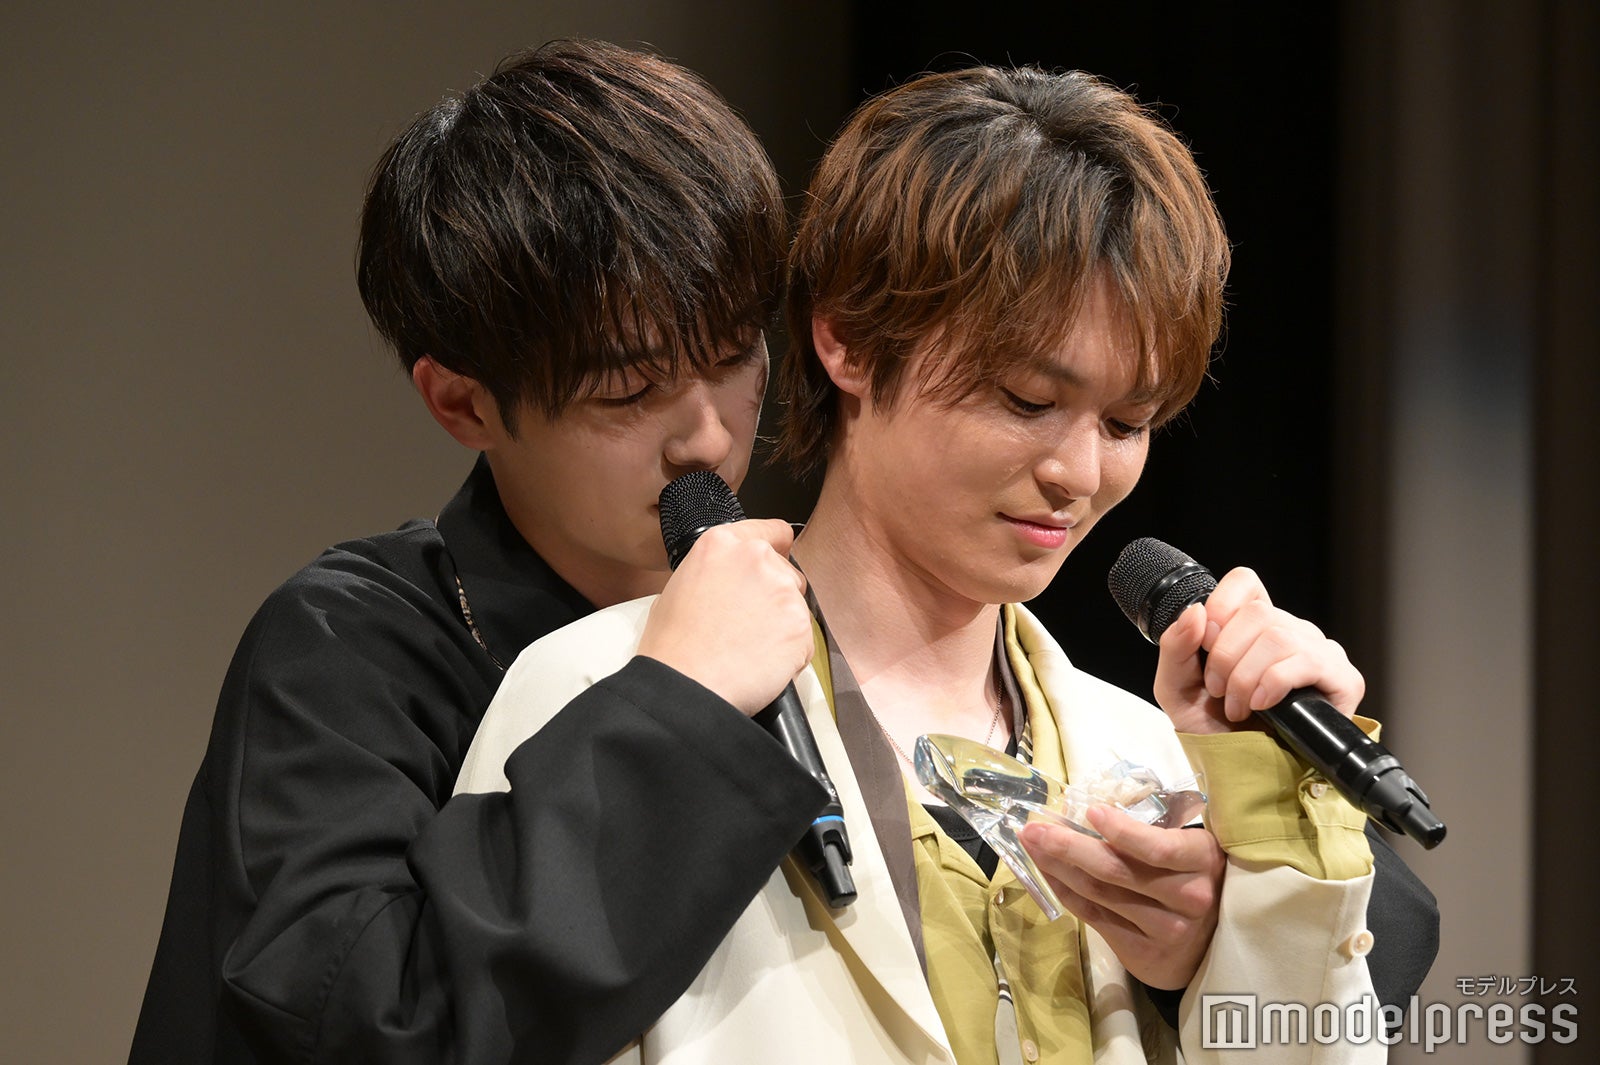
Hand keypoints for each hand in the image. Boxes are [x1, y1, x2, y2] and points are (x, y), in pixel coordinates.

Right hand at [636, 519, 811, 714]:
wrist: (686, 688)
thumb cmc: (673, 647)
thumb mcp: (678, 588)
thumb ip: (713, 572)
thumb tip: (725, 581)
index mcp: (723, 543)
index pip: (772, 531)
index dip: (775, 551)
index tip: (775, 563)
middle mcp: (757, 558)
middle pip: (787, 572)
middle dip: (775, 596)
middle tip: (748, 624)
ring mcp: (782, 591)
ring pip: (797, 606)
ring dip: (782, 626)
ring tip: (749, 649)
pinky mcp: (800, 625)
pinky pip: (803, 640)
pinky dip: (790, 654)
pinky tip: (760, 665)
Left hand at [1021, 807, 1224, 989]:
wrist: (1212, 944)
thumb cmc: (1192, 876)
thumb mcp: (1188, 847)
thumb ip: (1151, 829)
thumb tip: (1082, 806)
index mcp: (1201, 861)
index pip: (1159, 848)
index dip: (1122, 831)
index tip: (1090, 810)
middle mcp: (1188, 898)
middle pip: (1116, 871)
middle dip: (1068, 846)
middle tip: (1035, 827)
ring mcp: (1165, 930)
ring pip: (1098, 894)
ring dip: (1057, 866)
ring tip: (1032, 843)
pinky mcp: (1142, 953)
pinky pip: (1093, 917)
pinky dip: (1064, 891)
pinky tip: (1047, 871)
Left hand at [1153, 567, 1364, 734]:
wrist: (1243, 771)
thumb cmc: (1215, 727)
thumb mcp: (1177, 687)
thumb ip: (1175, 647)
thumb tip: (1195, 612)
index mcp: (1252, 626)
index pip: (1244, 583)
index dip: (1221, 606)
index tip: (1205, 644)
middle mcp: (1289, 631)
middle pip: (1257, 613)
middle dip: (1226, 657)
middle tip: (1219, 691)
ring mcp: (1318, 652)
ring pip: (1279, 637)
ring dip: (1247, 677)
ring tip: (1239, 706)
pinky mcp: (1342, 678)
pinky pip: (1306, 661)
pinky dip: (1274, 683)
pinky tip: (1264, 705)